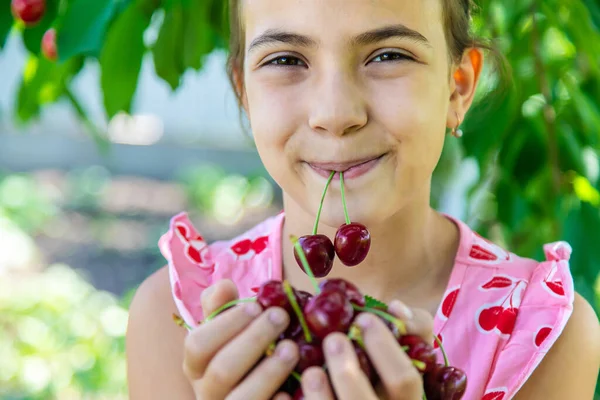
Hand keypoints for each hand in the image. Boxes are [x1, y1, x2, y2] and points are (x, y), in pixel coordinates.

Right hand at [182, 280, 299, 399]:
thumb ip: (222, 305)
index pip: (197, 344)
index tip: (256, 305)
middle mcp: (207, 392)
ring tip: (293, 348)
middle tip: (281, 317)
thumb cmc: (244, 349)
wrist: (262, 389)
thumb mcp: (229, 327)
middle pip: (221, 370)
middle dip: (253, 340)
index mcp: (196, 365)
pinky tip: (294, 388)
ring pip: (242, 399)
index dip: (226, 323)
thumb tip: (224, 286)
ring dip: (268, 372)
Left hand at [299, 301, 433, 399]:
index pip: (405, 379)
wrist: (360, 393)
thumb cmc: (385, 365)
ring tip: (311, 371)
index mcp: (406, 397)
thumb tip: (395, 308)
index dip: (384, 348)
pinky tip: (288, 394)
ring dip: (322, 394)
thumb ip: (412, 325)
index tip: (363, 318)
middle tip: (333, 339)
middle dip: (347, 372)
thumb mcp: (406, 348)